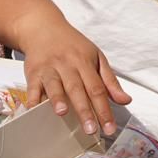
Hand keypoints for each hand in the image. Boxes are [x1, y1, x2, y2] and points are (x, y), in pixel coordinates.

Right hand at [18, 16, 131, 137]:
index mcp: (85, 62)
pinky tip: (34, 112)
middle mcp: (67, 65)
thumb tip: (125, 100)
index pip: (97, 89)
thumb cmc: (72, 45)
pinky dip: (32, 99)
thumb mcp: (96, 57)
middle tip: (91, 130)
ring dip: (58, 99)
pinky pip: (32, 87)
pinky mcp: (33, 72)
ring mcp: (49, 68)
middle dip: (84, 110)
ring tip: (62, 114)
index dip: (104, 110)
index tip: (110, 128)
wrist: (44, 28)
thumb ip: (110, 81)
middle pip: (77, 89)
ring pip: (54, 85)